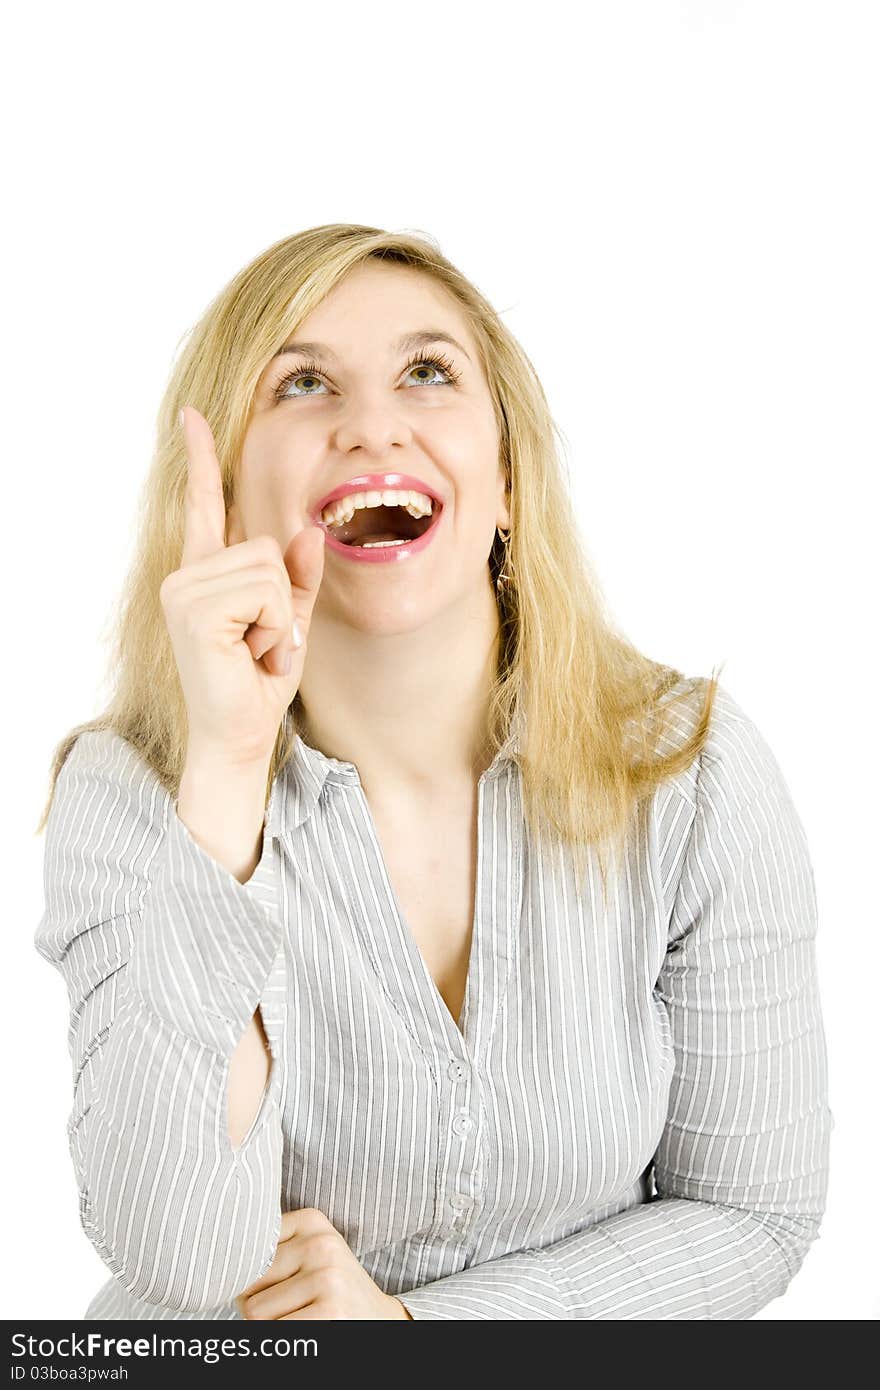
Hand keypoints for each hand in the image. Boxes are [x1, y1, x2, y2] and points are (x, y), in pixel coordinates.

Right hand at [159, 405, 324, 766]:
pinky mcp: (194, 609)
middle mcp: (187, 575)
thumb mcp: (289, 622)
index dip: (201, 459)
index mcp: (205, 573)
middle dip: (283, 599)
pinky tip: (251, 654)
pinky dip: (274, 628)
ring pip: (269, 568)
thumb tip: (310, 533)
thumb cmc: (258, 683)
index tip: (192, 415)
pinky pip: (265, 593)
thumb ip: (298, 579)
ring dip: (279, 617)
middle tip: (262, 643)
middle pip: (266, 545)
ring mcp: (185, 590)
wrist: (240, 735)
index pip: (204, 505)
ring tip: (256, 650)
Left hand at [234, 1208, 413, 1319]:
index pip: (247, 1249)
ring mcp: (327, 1277)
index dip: (251, 1277)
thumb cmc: (330, 1289)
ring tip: (300, 1317)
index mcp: (312, 1220)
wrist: (377, 1319)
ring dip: (269, 1324)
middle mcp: (321, 1243)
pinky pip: (275, 1333)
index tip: (275, 1282)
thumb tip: (219, 1268)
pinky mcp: (330, 1313)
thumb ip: (271, 1247)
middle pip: (248, 1282)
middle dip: (257, 1303)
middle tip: (290, 1307)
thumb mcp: (309, 1254)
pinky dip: (282, 1341)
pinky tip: (308, 1329)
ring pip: (255, 1313)